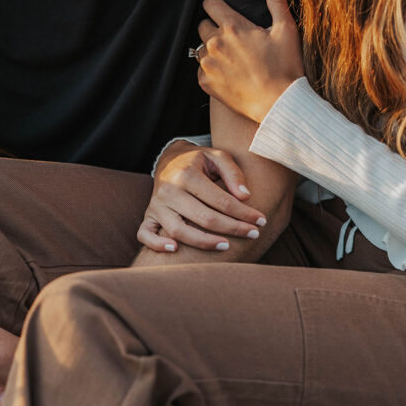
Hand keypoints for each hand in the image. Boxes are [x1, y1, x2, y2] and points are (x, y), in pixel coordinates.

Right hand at [138, 143, 266, 251]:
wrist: (169, 159)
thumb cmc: (199, 161)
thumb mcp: (218, 156)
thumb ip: (233, 173)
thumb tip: (245, 197)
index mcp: (187, 174)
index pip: (220, 201)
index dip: (243, 214)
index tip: (261, 221)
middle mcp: (169, 190)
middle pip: (204, 218)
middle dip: (233, 229)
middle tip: (254, 234)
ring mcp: (156, 205)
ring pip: (179, 231)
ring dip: (204, 242)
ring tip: (227, 245)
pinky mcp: (149, 215)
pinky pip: (145, 234)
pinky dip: (157, 245)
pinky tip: (176, 249)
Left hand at [198, 0, 303, 122]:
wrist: (280, 104)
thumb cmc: (286, 66)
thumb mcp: (285, 29)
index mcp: (232, 26)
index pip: (209, 3)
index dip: (217, 5)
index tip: (225, 12)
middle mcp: (215, 43)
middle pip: (202, 25)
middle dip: (215, 29)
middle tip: (234, 40)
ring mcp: (208, 64)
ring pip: (200, 48)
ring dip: (211, 50)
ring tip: (232, 59)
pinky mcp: (206, 83)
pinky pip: (200, 70)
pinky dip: (211, 71)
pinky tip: (229, 74)